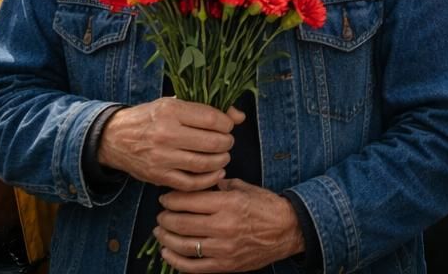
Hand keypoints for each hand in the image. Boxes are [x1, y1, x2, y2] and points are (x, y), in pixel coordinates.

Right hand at [96, 98, 243, 190]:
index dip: (226, 124)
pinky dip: (208, 180)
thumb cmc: (149, 118)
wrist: (114, 138)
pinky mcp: (158, 176)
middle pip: (212, 142)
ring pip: (204, 163)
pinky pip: (191, 183)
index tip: (227, 126)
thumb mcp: (173, 104)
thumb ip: (207, 108)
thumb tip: (239, 117)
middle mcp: (166, 134)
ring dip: (221, 161)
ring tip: (222, 156)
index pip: (212, 119)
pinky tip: (215, 173)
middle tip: (226, 142)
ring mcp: (162, 157)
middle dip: (226, 143)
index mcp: (171, 111)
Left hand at [154, 179, 305, 272]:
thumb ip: (221, 186)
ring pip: (182, 245)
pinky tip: (167, 253)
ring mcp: (222, 249)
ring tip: (160, 232)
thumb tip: (201, 183)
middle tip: (161, 215)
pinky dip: (175, 260)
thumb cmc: (267, 206)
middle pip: (180, 223)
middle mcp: (223, 226)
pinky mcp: (224, 265)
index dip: (170, 199)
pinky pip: (192, 267)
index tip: (164, 198)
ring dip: (165, 238)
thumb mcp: (245, 188)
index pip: (188, 201)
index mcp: (228, 204)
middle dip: (165, 218)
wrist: (288, 230)